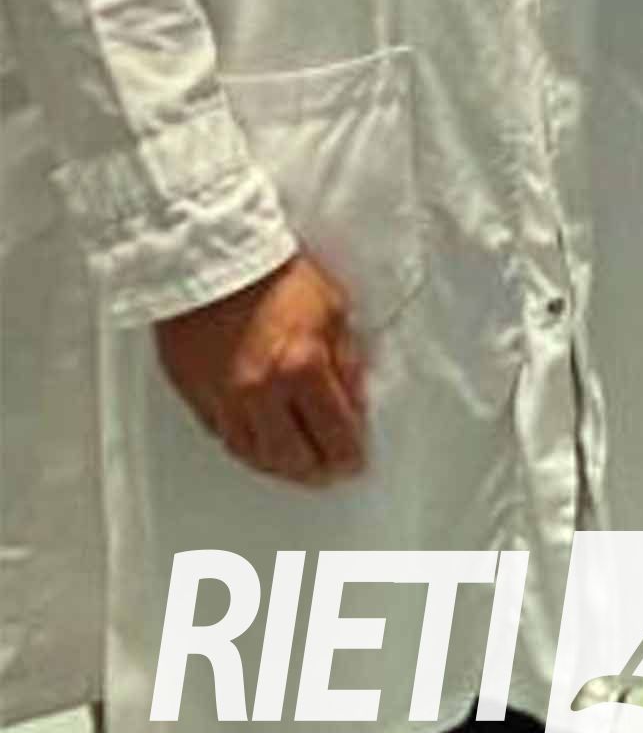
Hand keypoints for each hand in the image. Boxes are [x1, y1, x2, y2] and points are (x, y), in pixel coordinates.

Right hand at [154, 253, 366, 483]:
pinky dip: (248, 446)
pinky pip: (224, 436)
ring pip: (253, 455)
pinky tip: (263, 445)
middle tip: (330, 471)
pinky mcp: (195, 396)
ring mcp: (223, 398)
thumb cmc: (277, 276)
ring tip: (299, 466)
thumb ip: (347, 367)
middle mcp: (260, 392)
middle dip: (317, 470)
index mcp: (301, 368)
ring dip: (280, 466)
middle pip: (292, 457)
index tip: (357, 460)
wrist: (213, 261)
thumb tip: (354, 407)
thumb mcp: (336, 312)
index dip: (350, 455)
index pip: (334, 435)